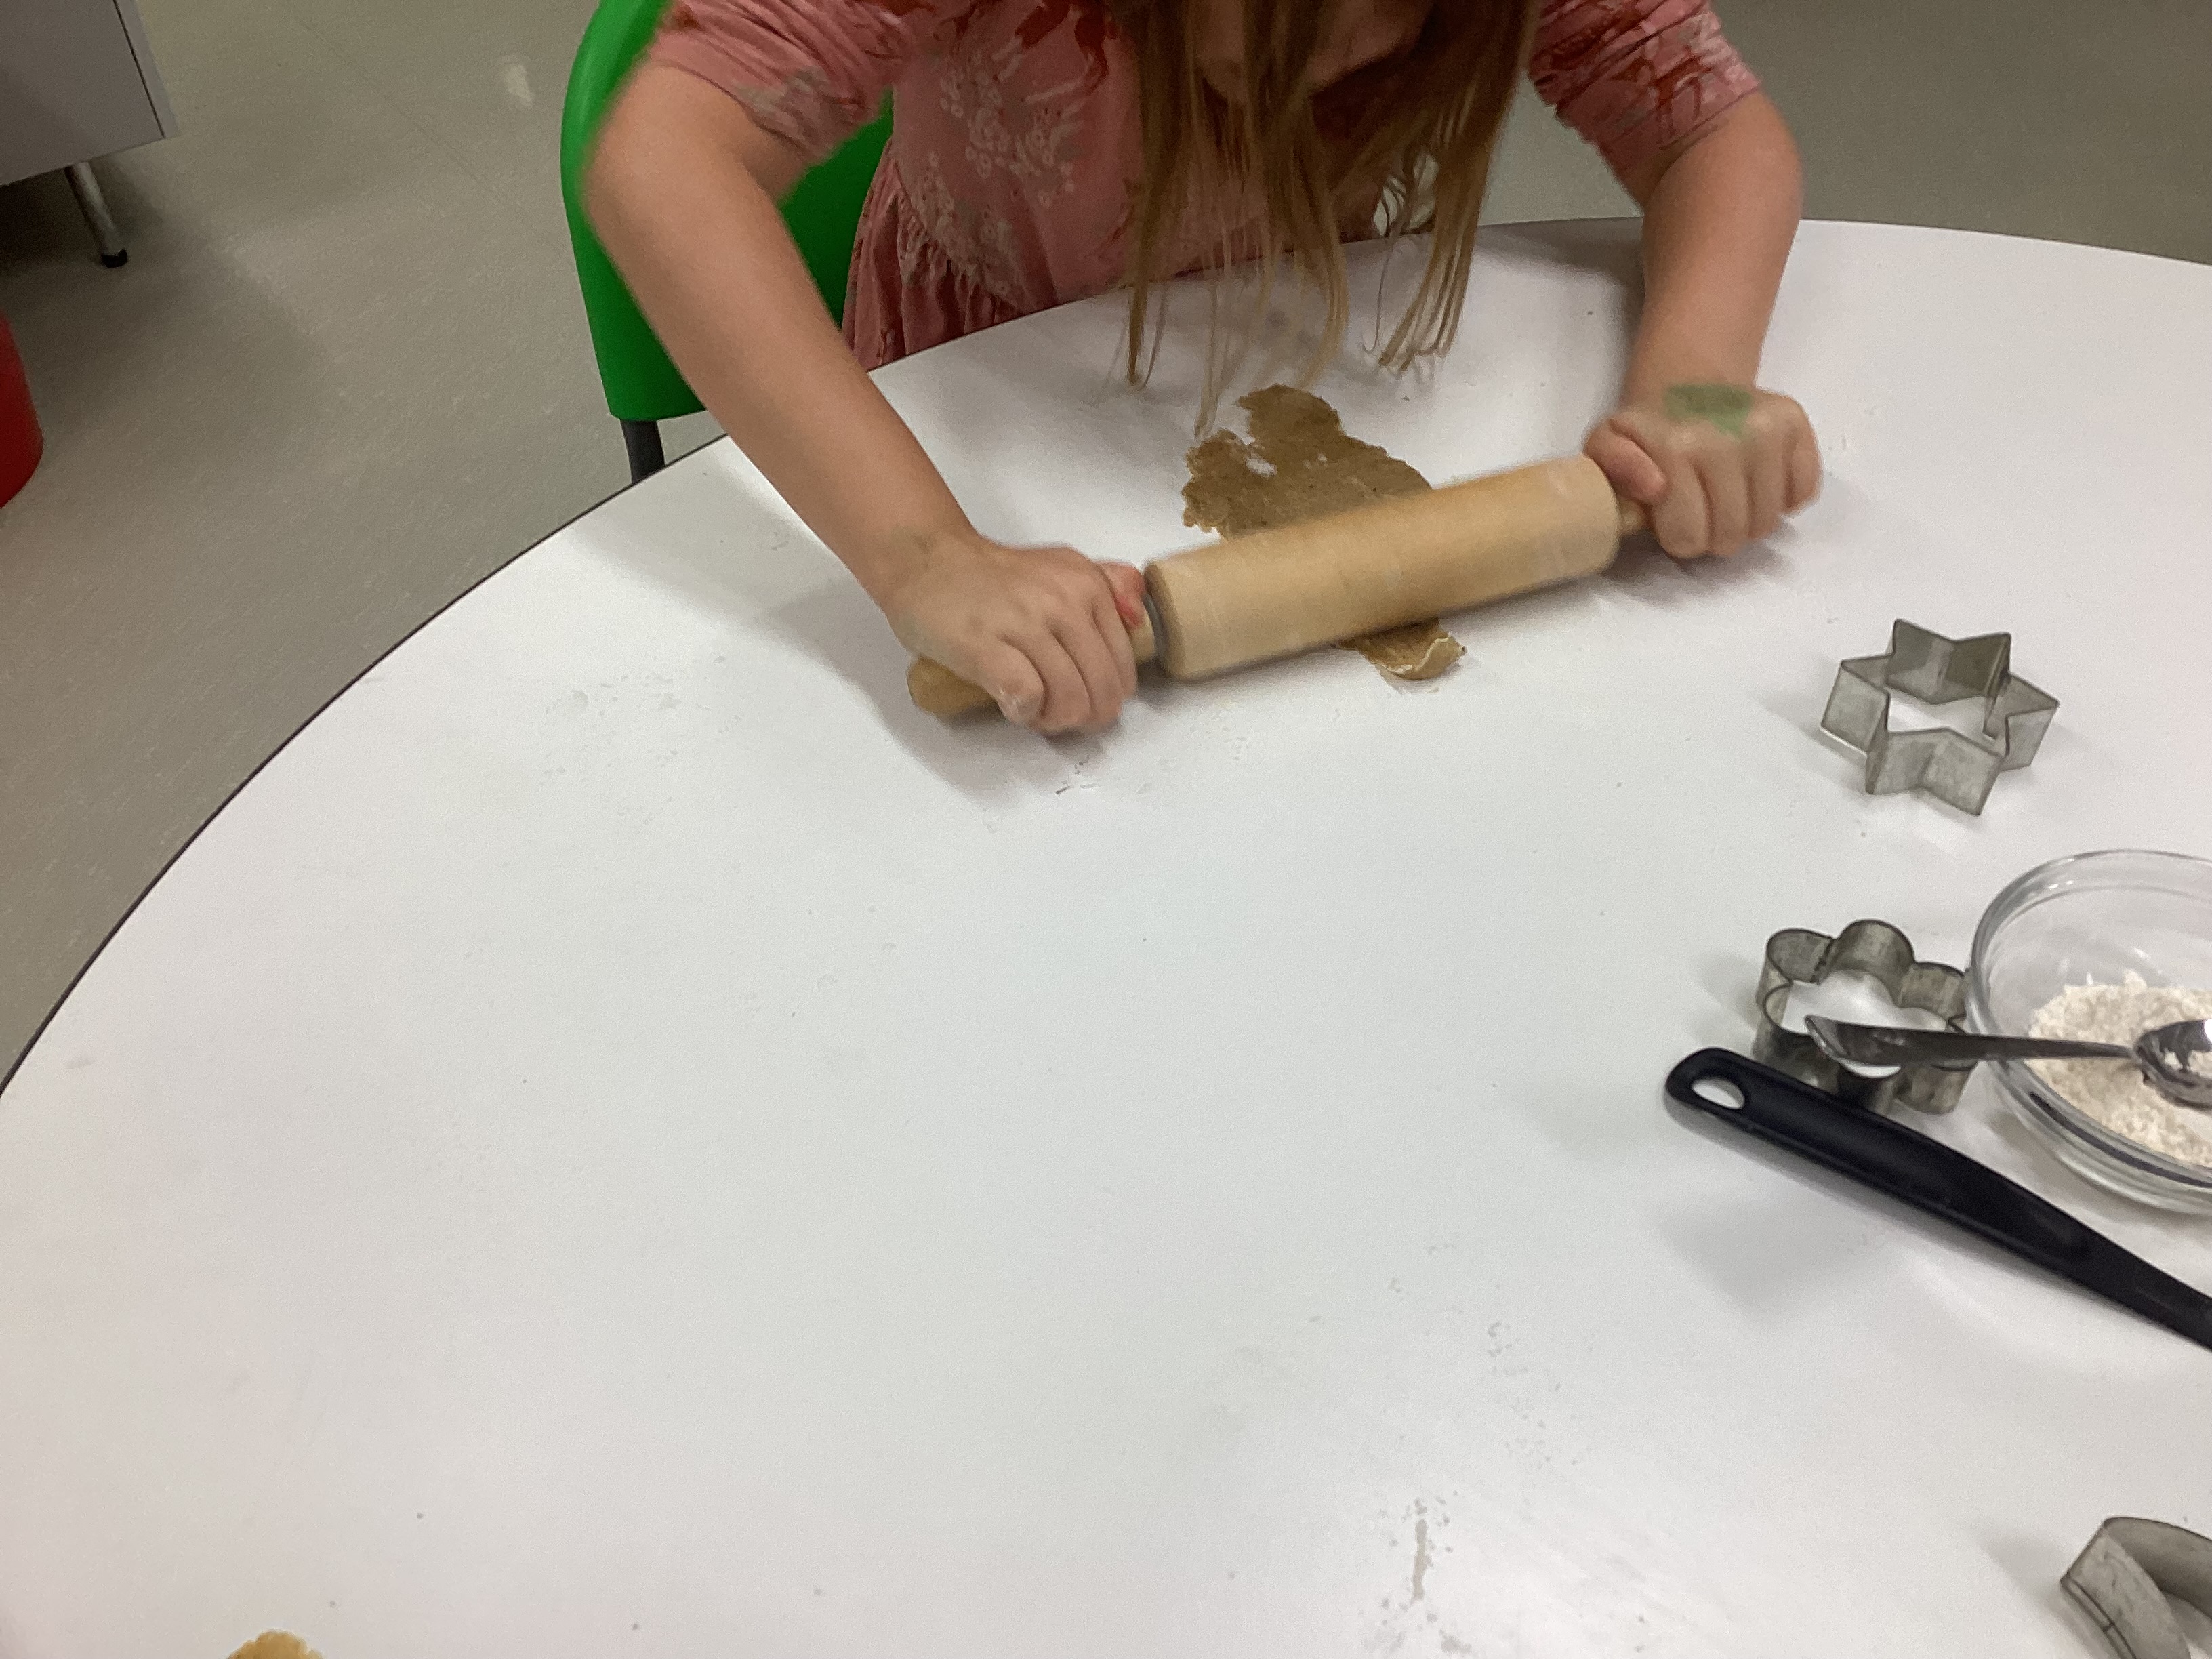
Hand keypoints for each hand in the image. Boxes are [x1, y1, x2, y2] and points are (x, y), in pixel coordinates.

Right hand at [878, 530, 1147, 732]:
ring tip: (1034, 710)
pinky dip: (1024, 712)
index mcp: (1086, 585)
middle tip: (1059, 714)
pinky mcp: (984, 645)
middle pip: (1101, 688)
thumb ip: (1108, 585)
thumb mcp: (1061, 567)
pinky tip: (1011, 704)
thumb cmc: (991, 577)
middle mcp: (1062, 601)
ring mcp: (1023, 623)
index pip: (1122, 665)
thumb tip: (1138, 617)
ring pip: (1069, 698)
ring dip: (1053, 719)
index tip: (1084, 698)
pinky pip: (1027, 696)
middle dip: (1085, 716)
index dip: (1107, 696)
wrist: (926, 561)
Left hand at [1584, 384, 1820, 558]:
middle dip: (1712, 536)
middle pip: (1732, 535)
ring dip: (1744, 523)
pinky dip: (1779, 500)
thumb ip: (1614, 469)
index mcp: (1678, 448)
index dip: (1678, 537)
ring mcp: (1769, 431)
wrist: (1690, 381)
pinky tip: (1753, 481)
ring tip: (1723, 498)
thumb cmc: (1648, 427)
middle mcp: (1729, 437)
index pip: (1689, 537)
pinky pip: (1801, 494)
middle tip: (1699, 511)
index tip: (1671, 517)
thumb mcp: (1607, 445)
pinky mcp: (1797, 426)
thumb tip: (1655, 487)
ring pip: (1767, 522)